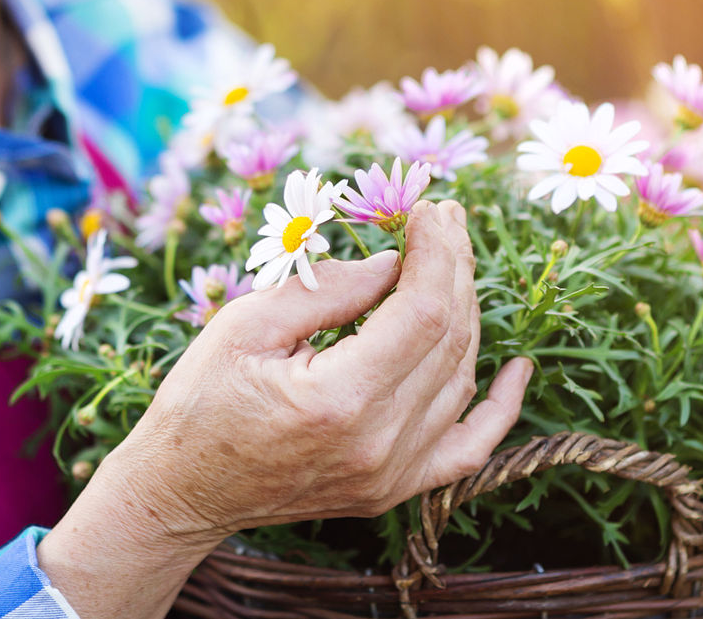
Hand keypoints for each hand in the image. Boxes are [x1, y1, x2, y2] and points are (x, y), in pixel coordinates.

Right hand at [113, 199, 531, 542]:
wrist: (182, 491)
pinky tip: (519, 368)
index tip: (430, 211)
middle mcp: (380, 444)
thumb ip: (326, 289)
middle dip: (455, 268)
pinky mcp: (395, 489)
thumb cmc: (201, 401)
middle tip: (446, 220)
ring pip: (460, 378)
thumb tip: (393, 260)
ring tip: (453, 262)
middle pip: (451, 339)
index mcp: (340, 401)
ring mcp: (394, 475)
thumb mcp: (246, 325)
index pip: (423, 312)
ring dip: (467, 313)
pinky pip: (470, 447)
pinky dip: (500, 407)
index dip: (437, 253)